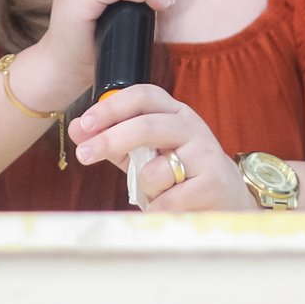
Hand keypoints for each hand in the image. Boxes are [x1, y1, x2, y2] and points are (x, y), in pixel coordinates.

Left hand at [68, 84, 254, 210]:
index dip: (111, 107)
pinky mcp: (213, 183)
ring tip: (160, 192)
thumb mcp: (147, 154)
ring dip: (145, 188)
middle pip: (146, 125)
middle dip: (110, 140)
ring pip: (153, 170)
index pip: (143, 95)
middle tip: (83, 156)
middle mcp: (192, 127)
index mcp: (175, 113)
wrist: (228, 203)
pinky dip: (159, 208)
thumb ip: (114, 141)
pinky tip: (174, 207)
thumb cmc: (179, 176)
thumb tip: (76, 130)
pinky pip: (166, 199)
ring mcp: (206, 154)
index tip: (84, 124)